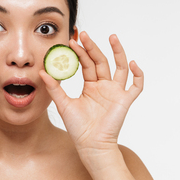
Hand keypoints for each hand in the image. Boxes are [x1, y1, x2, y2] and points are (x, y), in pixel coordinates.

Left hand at [39, 32, 143, 153]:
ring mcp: (115, 92)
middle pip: (101, 62)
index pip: (87, 64)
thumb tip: (42, 71)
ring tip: (113, 37)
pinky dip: (138, 75)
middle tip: (85, 35)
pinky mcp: (125, 101)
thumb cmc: (78, 127)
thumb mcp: (63, 104)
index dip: (80, 52)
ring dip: (118, 52)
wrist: (90, 145)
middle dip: (93, 47)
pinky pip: (136, 86)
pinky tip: (133, 64)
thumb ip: (54, 88)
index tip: (72, 41)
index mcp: (90, 86)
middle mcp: (104, 86)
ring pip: (120, 68)